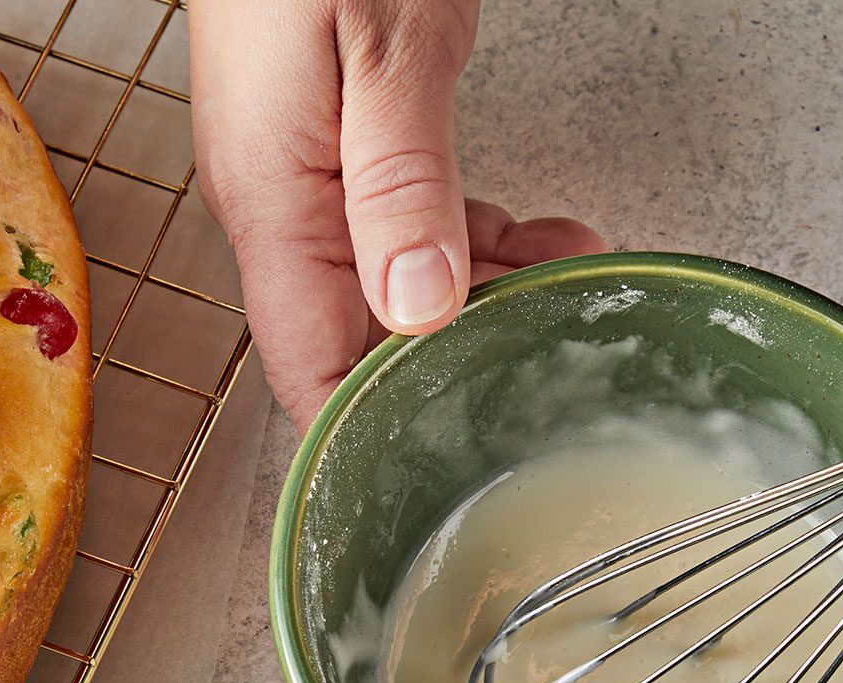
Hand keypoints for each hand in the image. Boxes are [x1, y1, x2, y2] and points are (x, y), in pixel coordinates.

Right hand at [190, 0, 606, 426]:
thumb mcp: (384, 51)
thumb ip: (400, 179)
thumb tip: (417, 304)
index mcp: (275, 203)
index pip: (308, 372)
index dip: (365, 439)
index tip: (440, 471)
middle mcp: (283, 206)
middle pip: (361, 342)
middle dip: (453, 370)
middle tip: (539, 377)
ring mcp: (311, 180)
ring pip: (399, 289)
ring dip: (486, 303)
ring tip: (566, 290)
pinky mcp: (345, 151)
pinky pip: (412, 229)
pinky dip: (482, 246)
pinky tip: (542, 243)